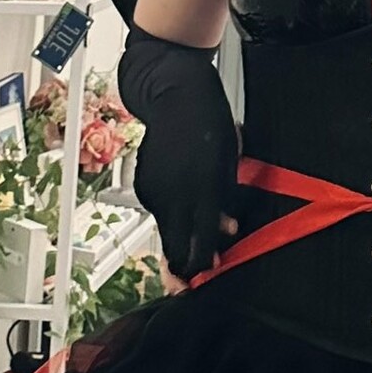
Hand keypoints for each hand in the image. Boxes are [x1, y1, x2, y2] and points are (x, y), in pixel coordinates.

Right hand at [133, 117, 240, 282]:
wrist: (178, 100)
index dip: (202, 263)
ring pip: (165, 229)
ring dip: (179, 234)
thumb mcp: (229, 165)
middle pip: (174, 246)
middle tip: (193, 272)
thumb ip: (224, 201)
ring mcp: (154, 190)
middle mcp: (174, 194)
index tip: (207, 272)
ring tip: (194, 222)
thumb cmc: (211, 128)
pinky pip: (156, 211)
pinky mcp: (142, 185)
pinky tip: (180, 197)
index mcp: (202, 190)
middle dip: (183, 265)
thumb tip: (226, 230)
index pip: (200, 241)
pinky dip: (169, 213)